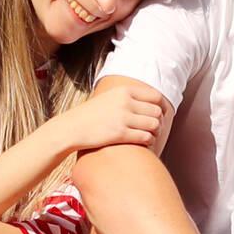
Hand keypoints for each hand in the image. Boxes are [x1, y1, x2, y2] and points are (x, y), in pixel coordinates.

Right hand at [53, 83, 167, 151]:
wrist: (72, 127)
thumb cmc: (91, 115)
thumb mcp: (109, 98)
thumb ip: (127, 97)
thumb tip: (148, 102)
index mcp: (124, 91)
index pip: (155, 96)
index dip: (162, 107)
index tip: (161, 114)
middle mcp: (125, 102)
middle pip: (157, 111)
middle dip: (160, 121)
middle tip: (156, 128)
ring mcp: (123, 118)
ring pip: (154, 125)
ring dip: (156, 132)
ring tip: (151, 136)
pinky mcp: (120, 133)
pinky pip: (146, 137)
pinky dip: (150, 141)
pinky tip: (146, 143)